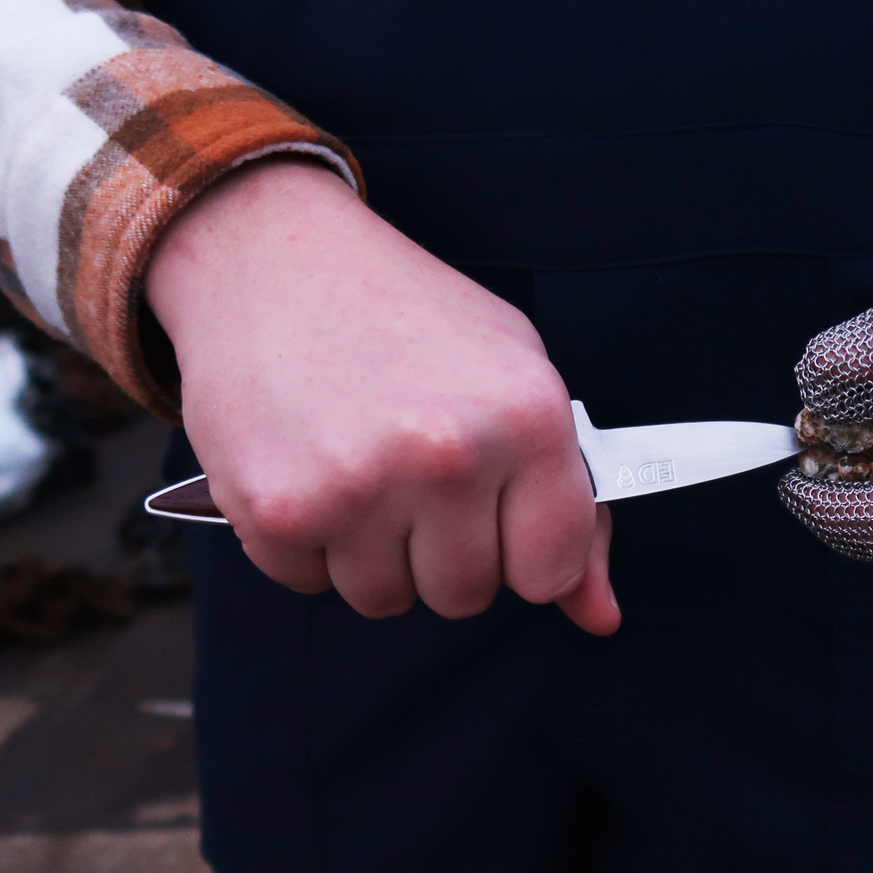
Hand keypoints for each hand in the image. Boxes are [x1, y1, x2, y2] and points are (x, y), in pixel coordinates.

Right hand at [146, 159, 618, 633]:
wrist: (272, 257)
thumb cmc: (408, 316)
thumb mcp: (516, 381)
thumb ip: (569, 506)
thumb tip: (600, 616)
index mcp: (527, 420)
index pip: (551, 570)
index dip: (524, 553)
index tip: (500, 517)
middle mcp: (449, 457)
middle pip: (465, 595)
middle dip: (444, 552)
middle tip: (416, 475)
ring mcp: (359, 487)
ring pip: (386, 599)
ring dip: (374, 553)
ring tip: (361, 465)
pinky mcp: (278, 509)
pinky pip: (309, 583)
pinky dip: (307, 543)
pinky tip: (310, 466)